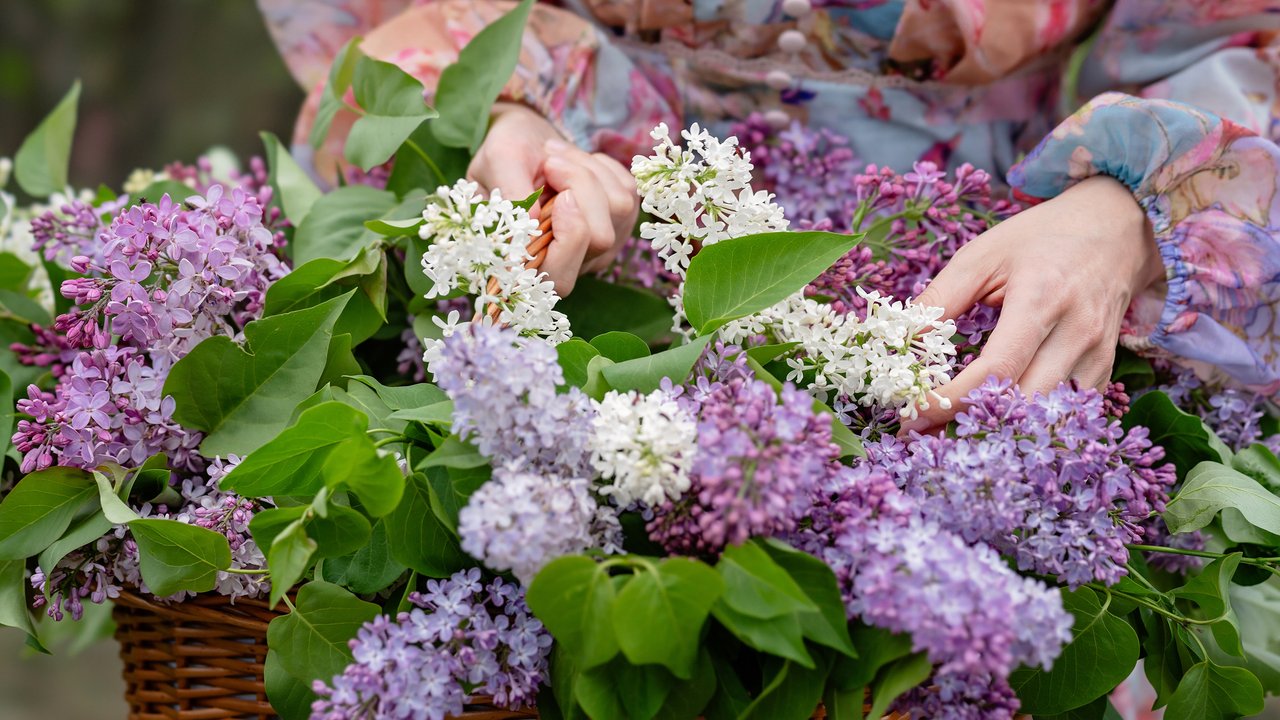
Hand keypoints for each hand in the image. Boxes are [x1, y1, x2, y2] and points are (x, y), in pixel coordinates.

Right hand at [467, 103, 638, 294]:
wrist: (530, 147)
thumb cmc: (508, 159)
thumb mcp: (499, 163)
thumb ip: (512, 194)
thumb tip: (533, 218)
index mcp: (531, 264)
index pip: (561, 277)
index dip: (568, 239)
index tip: (560, 197)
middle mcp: (570, 263)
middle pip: (600, 238)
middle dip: (580, 188)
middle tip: (550, 163)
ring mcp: (601, 245)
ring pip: (619, 209)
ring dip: (588, 170)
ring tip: (556, 157)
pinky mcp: (623, 220)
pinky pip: (627, 189)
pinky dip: (602, 166)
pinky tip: (576, 162)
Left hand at [904, 175, 1163, 431]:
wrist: (1115, 227)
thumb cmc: (1040, 239)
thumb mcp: (982, 254)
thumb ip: (940, 298)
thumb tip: (900, 340)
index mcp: (1041, 298)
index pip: (998, 367)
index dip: (954, 399)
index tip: (914, 415)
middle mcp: (1076, 332)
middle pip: (1025, 401)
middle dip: (971, 425)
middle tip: (924, 435)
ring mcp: (1097, 353)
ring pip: (1049, 415)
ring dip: (1000, 432)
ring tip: (952, 435)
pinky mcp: (1105, 367)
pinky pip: (1066, 410)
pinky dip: (1030, 423)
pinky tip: (995, 425)